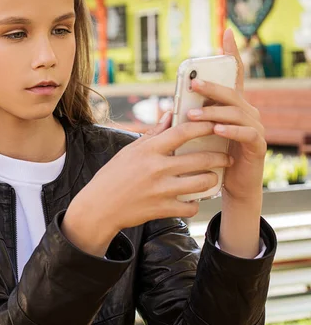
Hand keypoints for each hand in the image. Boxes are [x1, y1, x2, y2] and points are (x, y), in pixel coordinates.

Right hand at [62, 115, 232, 256]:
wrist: (98, 208)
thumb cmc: (112, 177)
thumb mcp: (129, 152)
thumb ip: (152, 134)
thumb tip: (169, 115)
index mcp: (148, 150)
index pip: (183, 132)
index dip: (204, 126)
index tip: (217, 124)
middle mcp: (156, 169)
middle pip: (200, 159)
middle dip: (219, 157)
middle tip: (226, 157)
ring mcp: (161, 190)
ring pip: (202, 183)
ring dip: (211, 180)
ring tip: (212, 178)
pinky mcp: (162, 210)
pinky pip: (191, 207)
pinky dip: (195, 204)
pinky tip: (193, 200)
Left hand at [187, 29, 266, 204]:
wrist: (230, 186)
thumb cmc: (211, 157)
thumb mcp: (198, 136)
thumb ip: (188, 121)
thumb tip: (166, 110)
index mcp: (232, 106)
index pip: (233, 76)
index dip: (231, 54)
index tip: (226, 32)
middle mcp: (247, 112)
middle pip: (231, 92)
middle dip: (211, 87)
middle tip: (191, 84)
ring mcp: (254, 127)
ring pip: (236, 111)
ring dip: (213, 112)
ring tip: (193, 115)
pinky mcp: (257, 144)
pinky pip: (246, 132)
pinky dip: (230, 129)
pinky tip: (216, 129)